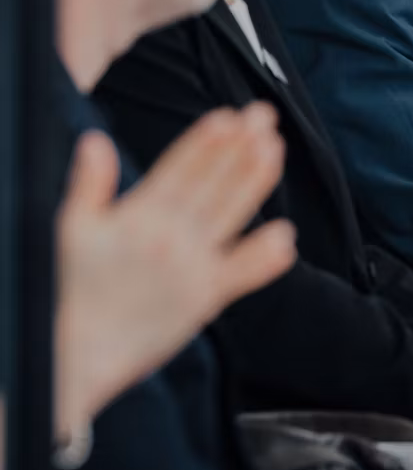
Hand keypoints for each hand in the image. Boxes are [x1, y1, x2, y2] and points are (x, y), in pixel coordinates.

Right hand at [55, 103, 295, 437]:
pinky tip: (286, 236)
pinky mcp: (205, 301)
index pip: (179, 169)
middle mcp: (170, 239)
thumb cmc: (70, 290)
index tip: (229, 115)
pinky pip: (241, 276)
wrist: (78, 355)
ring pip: (233, 216)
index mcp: (138, 218)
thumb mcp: (69, 231)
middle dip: (241, 146)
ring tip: (276, 149)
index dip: (206, 141)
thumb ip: (89, 186)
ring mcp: (192, 270)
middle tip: (266, 115)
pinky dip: (264, 258)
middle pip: (214, 183)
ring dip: (256, 182)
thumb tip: (96, 141)